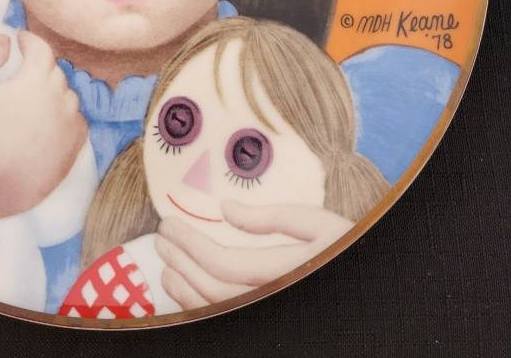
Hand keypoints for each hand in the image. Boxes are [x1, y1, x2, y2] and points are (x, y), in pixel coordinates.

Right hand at [0, 31, 86, 241]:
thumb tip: (6, 41)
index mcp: (33, 85)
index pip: (43, 52)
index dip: (31, 42)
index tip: (20, 40)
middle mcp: (57, 108)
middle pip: (56, 75)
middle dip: (40, 67)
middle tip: (22, 69)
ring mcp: (65, 137)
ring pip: (69, 101)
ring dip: (54, 92)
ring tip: (32, 96)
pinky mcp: (65, 162)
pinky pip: (77, 129)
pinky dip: (66, 119)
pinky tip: (47, 121)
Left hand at [154, 201, 353, 309]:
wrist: (374, 294)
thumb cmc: (350, 249)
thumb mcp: (320, 224)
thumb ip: (273, 218)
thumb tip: (226, 210)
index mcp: (289, 273)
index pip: (225, 264)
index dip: (191, 244)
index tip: (169, 223)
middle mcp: (276, 302)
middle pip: (213, 290)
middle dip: (180, 262)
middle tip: (161, 236)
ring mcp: (271, 318)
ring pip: (214, 312)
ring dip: (182, 286)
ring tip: (165, 261)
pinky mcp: (268, 324)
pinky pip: (221, 320)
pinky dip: (195, 305)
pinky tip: (181, 286)